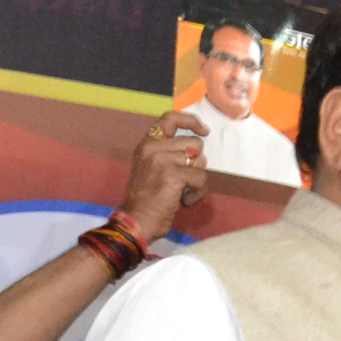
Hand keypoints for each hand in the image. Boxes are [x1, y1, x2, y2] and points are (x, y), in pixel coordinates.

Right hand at [121, 111, 208, 233]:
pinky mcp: (172, 175)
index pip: (170, 118)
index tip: (204, 131)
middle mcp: (152, 148)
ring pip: (200, 161)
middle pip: (194, 143)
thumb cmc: (147, 199)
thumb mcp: (153, 168)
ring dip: (197, 179)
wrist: (136, 221)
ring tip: (183, 192)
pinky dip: (198, 192)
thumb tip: (199, 153)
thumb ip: (171, 155)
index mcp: (147, 145)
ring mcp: (161, 160)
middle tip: (185, 180)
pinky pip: (201, 178)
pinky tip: (185, 201)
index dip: (190, 120)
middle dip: (196, 163)